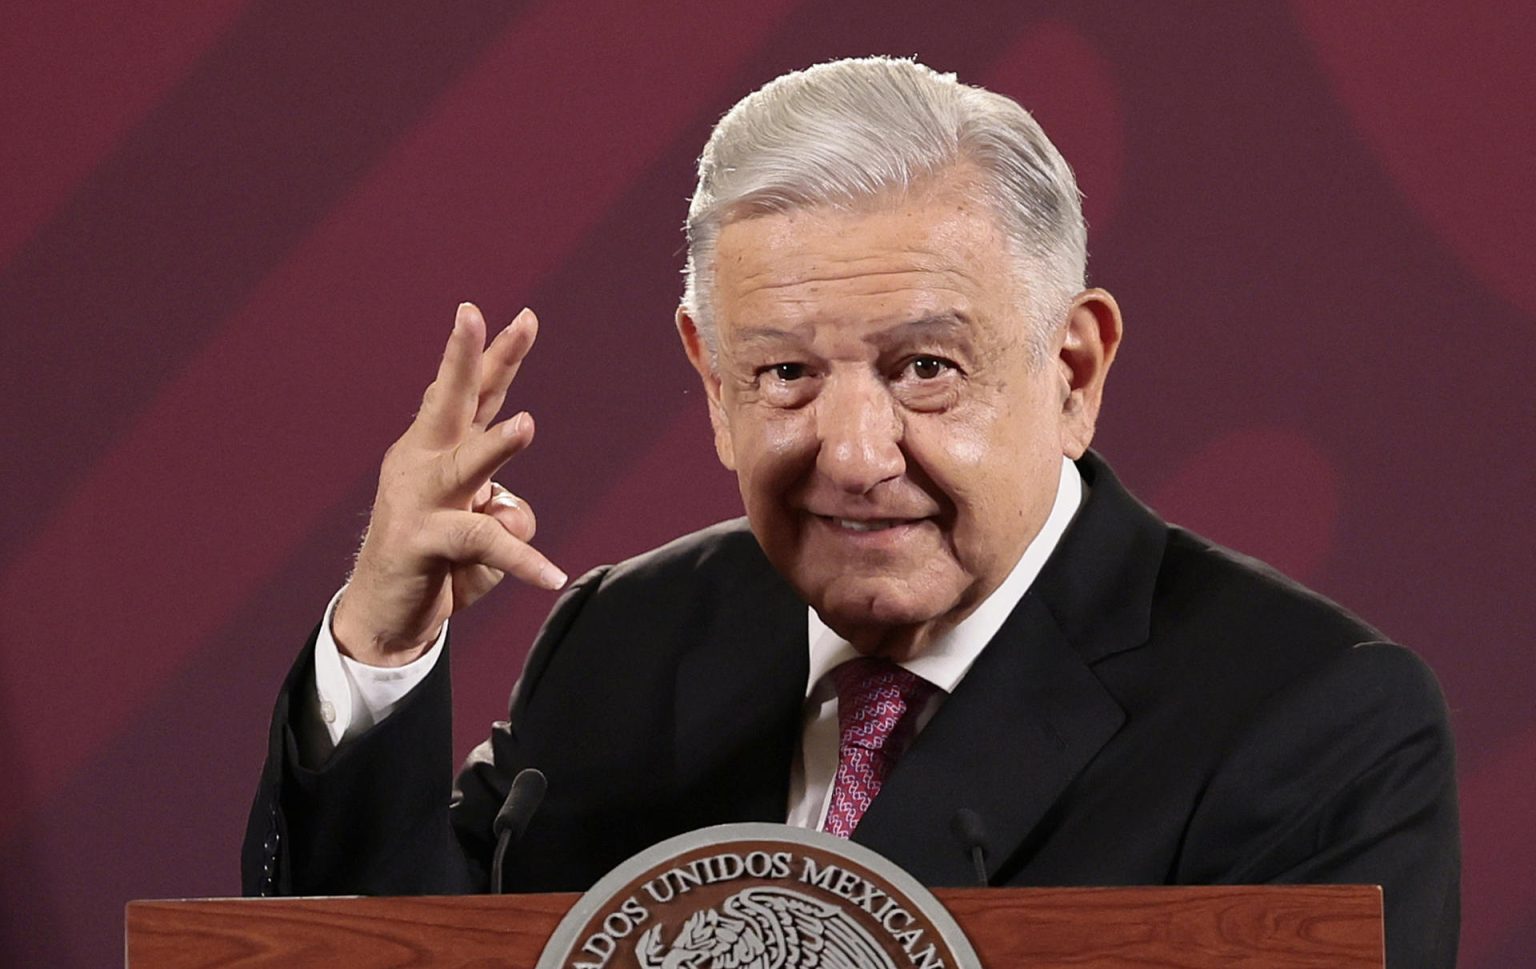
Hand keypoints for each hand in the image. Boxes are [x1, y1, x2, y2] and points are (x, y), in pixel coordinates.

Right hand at [332, 303, 566, 666]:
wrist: (386, 611)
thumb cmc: (439, 557)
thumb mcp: (482, 526)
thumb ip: (506, 512)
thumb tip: (512, 518)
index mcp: (439, 446)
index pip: (473, 394)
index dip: (494, 354)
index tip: (524, 317)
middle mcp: (425, 462)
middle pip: (452, 401)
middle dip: (465, 357)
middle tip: (473, 316)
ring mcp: (420, 499)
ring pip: (467, 466)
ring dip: (497, 446)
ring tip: (526, 425)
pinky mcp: (423, 541)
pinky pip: (484, 544)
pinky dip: (522, 561)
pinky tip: (552, 574)